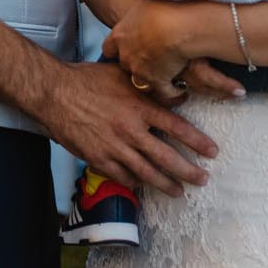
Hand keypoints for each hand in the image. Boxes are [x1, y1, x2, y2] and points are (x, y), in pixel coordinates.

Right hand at [38, 61, 215, 196]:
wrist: (55, 92)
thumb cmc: (88, 79)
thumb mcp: (122, 75)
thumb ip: (147, 86)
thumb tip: (173, 92)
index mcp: (140, 106)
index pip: (177, 127)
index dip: (197, 141)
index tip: (212, 152)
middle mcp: (131, 130)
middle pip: (166, 157)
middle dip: (188, 171)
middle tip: (203, 180)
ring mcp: (114, 147)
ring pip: (146, 173)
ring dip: (166, 184)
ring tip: (179, 192)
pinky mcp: (98, 159)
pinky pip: (122, 177)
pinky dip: (136, 183)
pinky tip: (144, 186)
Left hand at [103, 0, 220, 94]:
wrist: (175, 25)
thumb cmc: (159, 6)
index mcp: (120, 34)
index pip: (109, 47)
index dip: (117, 48)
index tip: (126, 47)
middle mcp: (126, 55)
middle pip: (124, 65)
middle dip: (135, 64)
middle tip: (150, 61)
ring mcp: (141, 71)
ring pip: (141, 82)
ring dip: (153, 79)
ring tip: (167, 76)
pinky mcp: (158, 82)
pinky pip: (163, 94)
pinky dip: (171, 93)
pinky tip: (179, 90)